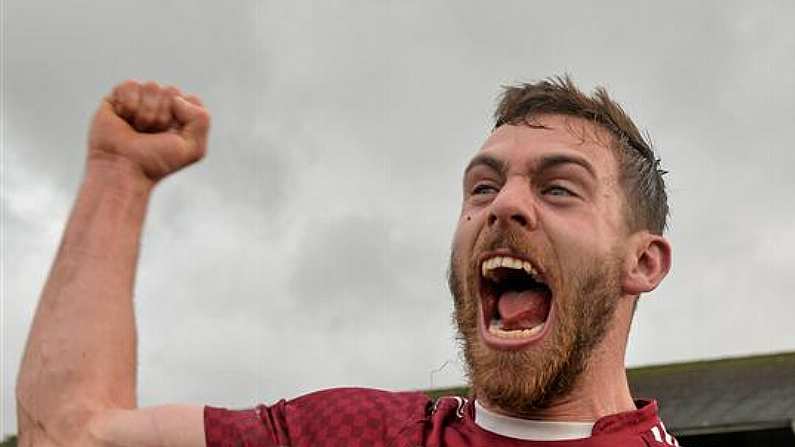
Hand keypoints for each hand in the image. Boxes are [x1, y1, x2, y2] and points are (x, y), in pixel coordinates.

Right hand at [88, 80, 210, 182]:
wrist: (124, 168)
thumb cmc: (157, 161)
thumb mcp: (193, 148)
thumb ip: (201, 119)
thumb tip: (176, 98)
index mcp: (181, 118)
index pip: (191, 100)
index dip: (184, 118)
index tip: (172, 137)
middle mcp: (162, 106)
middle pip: (172, 92)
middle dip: (164, 116)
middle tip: (152, 135)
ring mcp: (140, 100)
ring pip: (152, 87)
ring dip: (146, 114)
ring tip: (138, 130)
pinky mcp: (118, 96)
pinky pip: (131, 85)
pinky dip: (129, 105)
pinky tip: (123, 119)